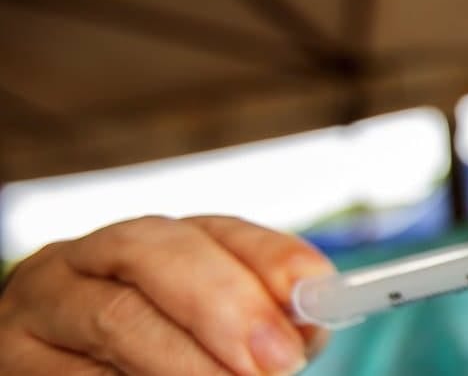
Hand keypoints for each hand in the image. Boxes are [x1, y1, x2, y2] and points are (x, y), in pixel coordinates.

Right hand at [0, 216, 332, 374]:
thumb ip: (263, 323)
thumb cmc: (153, 360)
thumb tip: (307, 325)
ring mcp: (40, 310)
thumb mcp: (214, 333)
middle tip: (277, 359)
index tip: (313, 290)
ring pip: (116, 317)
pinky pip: (79, 375)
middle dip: (225, 303)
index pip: (213, 230)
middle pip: (154, 255)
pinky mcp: (15, 363)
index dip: (267, 257)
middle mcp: (87, 261)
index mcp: (147, 244)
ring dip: (186, 360)